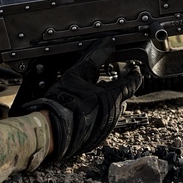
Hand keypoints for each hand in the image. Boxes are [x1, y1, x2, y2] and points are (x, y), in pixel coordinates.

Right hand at [17, 41, 142, 161]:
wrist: (49, 130)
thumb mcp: (77, 74)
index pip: (132, 82)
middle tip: (102, 80)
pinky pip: (104, 121)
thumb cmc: (61, 102)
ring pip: (113, 109)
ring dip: (105, 101)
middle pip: (121, 95)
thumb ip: (95, 58)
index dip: (133, 73)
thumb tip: (107, 45)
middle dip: (114, 87)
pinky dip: (98, 113)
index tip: (133, 68)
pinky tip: (84, 110)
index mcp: (112, 96)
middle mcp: (114, 113)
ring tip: (88, 96)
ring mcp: (107, 127)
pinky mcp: (99, 137)